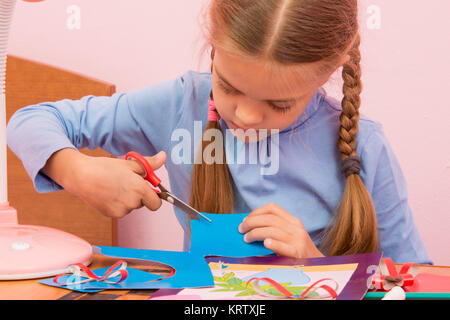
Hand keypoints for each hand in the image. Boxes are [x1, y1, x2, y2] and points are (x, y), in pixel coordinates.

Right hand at [44, 148, 166, 218]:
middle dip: (139, 194)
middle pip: (143, 203)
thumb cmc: (105, 167)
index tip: (148, 189)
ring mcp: (121, 210)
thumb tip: (164, 157)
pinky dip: (117, 204)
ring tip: (114, 186)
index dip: (154, 196)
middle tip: (127, 182)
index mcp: (139, 189)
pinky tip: (108, 193)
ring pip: (131, 206)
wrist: (80, 176)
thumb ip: (150, 164)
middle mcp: (132, 202)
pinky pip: (120, 210)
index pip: (156, 203)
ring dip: (128, 199)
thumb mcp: (129, 163)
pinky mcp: (111, 215)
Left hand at [238, 203, 324, 258]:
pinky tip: (264, 243)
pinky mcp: (297, 253)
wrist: (317, 266)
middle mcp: (295, 228)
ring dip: (255, 233)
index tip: (246, 219)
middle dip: (252, 222)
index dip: (256, 211)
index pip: (272, 208)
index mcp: (293, 221)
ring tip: (246, 239)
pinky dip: (273, 243)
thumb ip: (274, 229)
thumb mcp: (289, 235)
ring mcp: (297, 240)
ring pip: (272, 230)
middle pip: (269, 219)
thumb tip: (248, 227)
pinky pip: (283, 246)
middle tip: (241, 229)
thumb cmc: (297, 251)